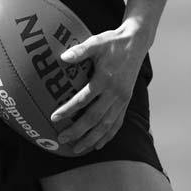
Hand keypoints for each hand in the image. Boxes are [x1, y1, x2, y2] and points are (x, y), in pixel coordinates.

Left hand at [50, 20, 148, 154]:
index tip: (54, 118)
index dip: (69, 110)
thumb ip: (80, 51)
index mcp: (105, 79)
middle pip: (94, 118)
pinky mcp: (126, 101)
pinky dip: (107, 135)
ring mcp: (122, 99)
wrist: (136, 43)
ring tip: (77, 149)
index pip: (84, 99)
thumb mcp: (96, 42)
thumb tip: (62, 57)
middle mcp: (115, 93)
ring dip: (91, 138)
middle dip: (78, 131)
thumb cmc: (112, 42)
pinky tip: (98, 144)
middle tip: (62, 139)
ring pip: (106, 125)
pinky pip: (117, 123)